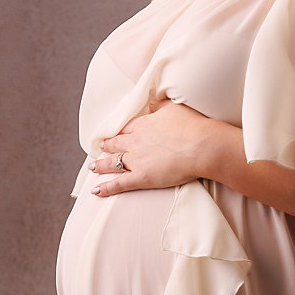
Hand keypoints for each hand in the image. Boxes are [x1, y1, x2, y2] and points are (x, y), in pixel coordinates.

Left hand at [91, 99, 213, 193]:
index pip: (126, 128)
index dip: (119, 132)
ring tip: (93, 167)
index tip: (114, 134)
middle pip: (116, 144)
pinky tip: (96, 191)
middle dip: (107, 146)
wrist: (201, 146)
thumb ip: (161, 106)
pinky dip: (106, 188)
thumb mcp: (174, 108)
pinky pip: (119, 183)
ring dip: (101, 165)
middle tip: (100, 148)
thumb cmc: (193, 126)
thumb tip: (152, 104)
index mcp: (144, 125)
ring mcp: (137, 160)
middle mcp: (136, 141)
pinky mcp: (141, 177)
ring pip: (113, 162)